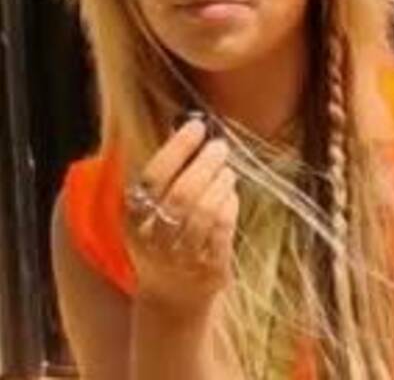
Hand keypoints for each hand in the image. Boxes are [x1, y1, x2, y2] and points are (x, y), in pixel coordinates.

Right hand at [124, 116, 238, 316]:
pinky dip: (230, 205)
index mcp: (133, 221)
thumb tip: (186, 129)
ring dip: (220, 183)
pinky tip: (230, 194)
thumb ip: (160, 176)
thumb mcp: (146, 214)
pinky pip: (224, 229)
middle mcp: (154, 241)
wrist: (170, 298)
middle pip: (183, 194)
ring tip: (226, 170)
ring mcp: (183, 258)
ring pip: (205, 211)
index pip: (153, 178)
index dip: (177, 148)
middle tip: (219, 146)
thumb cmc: (160, 240)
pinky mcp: (210, 268)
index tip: (196, 125)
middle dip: (205, 163)